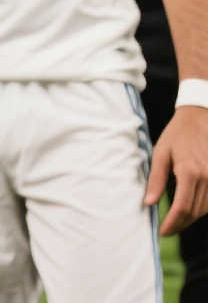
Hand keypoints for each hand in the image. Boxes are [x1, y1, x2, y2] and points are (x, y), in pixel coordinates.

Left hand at [148, 104, 207, 234]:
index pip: (182, 207)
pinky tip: (189, 208)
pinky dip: (201, 208)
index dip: (173, 223)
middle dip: (180, 224)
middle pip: (195, 212)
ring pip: (205, 209)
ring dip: (191, 218)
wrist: (201, 118)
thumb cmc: (177, 134)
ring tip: (176, 221)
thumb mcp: (160, 153)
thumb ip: (155, 180)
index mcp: (189, 172)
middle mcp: (207, 178)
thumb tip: (148, 203)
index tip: (163, 232)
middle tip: (167, 230)